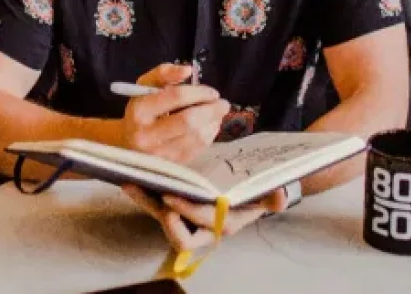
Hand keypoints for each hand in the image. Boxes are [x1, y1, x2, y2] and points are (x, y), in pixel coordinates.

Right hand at [119, 63, 229, 164]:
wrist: (128, 143)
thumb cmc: (141, 111)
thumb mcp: (145, 86)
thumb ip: (165, 73)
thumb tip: (188, 70)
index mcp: (139, 111)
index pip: (175, 96)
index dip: (199, 92)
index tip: (212, 92)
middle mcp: (146, 135)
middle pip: (189, 121)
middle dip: (212, 110)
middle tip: (223, 104)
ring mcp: (158, 154)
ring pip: (196, 137)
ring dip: (213, 123)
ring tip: (217, 114)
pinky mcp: (170, 165)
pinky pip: (198, 149)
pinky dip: (209, 136)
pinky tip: (210, 127)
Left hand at [122, 185, 287, 251]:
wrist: (244, 197)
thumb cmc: (253, 196)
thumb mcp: (265, 196)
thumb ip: (272, 197)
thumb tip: (280, 196)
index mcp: (223, 225)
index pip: (203, 223)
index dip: (187, 212)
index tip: (173, 198)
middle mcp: (202, 228)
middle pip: (178, 232)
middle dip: (163, 215)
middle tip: (154, 193)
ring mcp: (185, 220)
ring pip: (161, 216)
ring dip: (145, 201)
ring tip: (131, 182)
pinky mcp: (173, 210)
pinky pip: (155, 204)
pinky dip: (143, 193)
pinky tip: (130, 178)